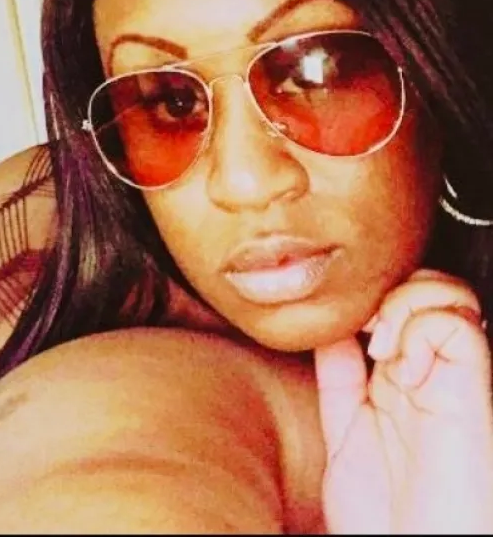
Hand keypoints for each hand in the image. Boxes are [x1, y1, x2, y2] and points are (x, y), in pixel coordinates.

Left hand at [314, 269, 492, 533]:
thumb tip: (326, 328)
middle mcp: (432, 373)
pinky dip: (420, 330)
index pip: (398, 302)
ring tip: (382, 348)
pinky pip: (458, 328)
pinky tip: (402, 369)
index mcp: (403, 379)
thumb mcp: (343, 433)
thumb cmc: (383, 517)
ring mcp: (454, 382)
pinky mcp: (473, 395)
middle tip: (362, 331)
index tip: (340, 319)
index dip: (367, 294)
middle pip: (425, 286)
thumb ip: (340, 380)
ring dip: (402, 304)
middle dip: (386, 290)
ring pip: (448, 293)